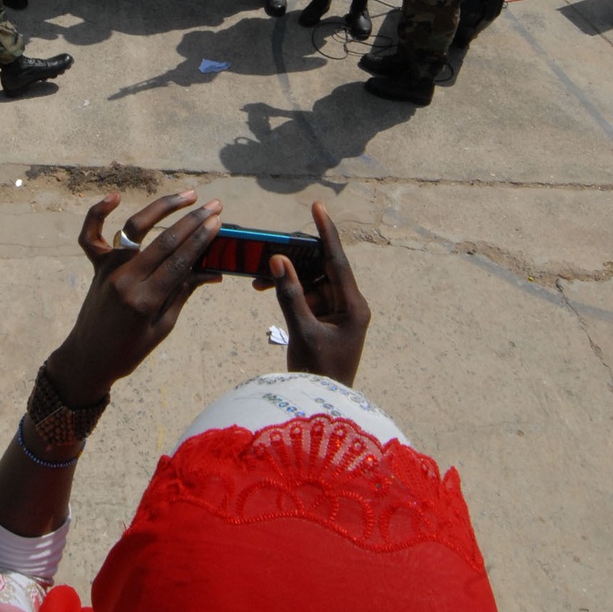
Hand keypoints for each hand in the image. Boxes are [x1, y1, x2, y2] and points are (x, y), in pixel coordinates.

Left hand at [46, 191, 222, 404]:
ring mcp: (108, 269)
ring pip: (134, 228)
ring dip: (162, 208)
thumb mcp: (162, 328)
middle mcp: (124, 279)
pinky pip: (91, 236)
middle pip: (163, 241)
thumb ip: (182, 294)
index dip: (200, 240)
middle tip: (215, 205)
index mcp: (144, 300)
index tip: (217, 221)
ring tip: (187, 196)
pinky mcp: (96, 266)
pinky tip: (115, 197)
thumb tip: (211, 272)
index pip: (178, 262)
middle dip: (193, 220)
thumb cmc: (128, 351)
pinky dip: (98, 213)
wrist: (87, 359)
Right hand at [264, 202, 369, 386]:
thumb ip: (289, 295)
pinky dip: (288, 290)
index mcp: (353, 306)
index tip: (318, 206)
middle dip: (296, 257)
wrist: (320, 405)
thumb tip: (277, 260)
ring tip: (259, 275)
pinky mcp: (324, 320)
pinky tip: (266, 287)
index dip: (326, 232)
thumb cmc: (318, 373)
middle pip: (323, 267)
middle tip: (270, 247)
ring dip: (287, 275)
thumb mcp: (302, 332)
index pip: (338, 261)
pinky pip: (306, 295)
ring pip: (311, 280)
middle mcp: (348, 304)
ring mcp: (336, 312)